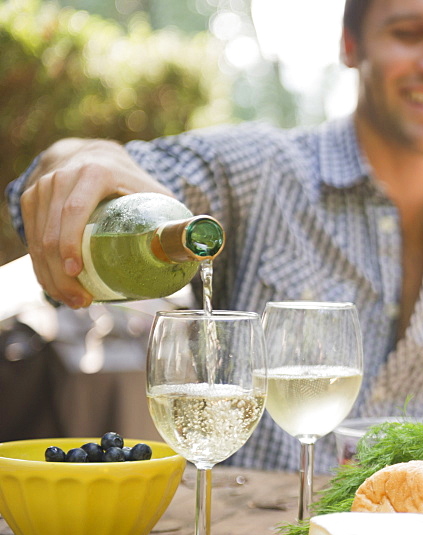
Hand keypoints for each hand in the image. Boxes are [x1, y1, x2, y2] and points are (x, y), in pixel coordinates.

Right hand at [20, 138, 171, 307]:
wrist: (96, 157)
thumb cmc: (132, 182)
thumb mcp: (155, 193)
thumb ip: (177, 216)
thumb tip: (205, 246)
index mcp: (94, 172)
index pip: (75, 210)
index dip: (70, 243)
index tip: (77, 272)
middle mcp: (62, 177)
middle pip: (52, 232)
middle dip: (62, 274)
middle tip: (83, 301)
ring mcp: (42, 189)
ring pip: (37, 240)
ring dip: (51, 277)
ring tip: (75, 300)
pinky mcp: (31, 201)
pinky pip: (30, 239)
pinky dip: (42, 267)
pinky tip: (58, 287)